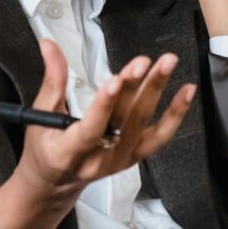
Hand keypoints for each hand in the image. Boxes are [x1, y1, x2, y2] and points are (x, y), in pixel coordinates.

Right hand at [13, 39, 195, 205]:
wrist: (56, 182)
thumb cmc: (46, 147)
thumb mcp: (41, 116)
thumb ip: (52, 80)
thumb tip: (49, 45)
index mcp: (68, 153)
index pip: (89, 129)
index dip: (104, 105)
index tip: (114, 80)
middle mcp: (98, 160)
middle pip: (121, 122)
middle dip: (133, 88)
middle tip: (143, 62)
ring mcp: (120, 160)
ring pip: (142, 125)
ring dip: (155, 91)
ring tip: (166, 64)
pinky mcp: (135, 157)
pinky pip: (160, 136)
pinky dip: (176, 113)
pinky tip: (186, 91)